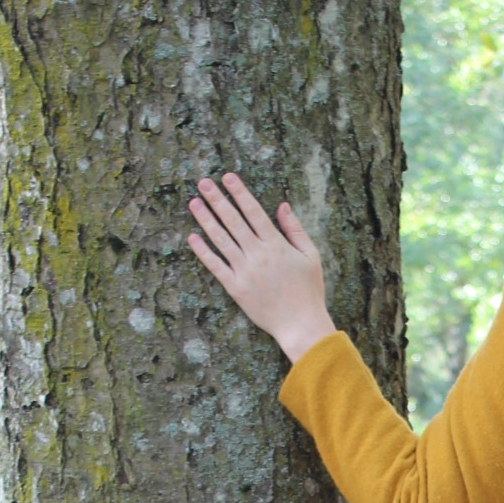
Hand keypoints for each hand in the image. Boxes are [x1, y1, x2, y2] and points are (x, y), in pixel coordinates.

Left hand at [186, 172, 335, 362]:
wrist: (300, 324)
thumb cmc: (309, 291)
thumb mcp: (310, 256)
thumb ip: (295, 229)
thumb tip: (282, 205)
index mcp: (276, 244)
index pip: (253, 211)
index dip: (239, 192)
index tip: (227, 177)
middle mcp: (258, 254)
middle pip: (233, 220)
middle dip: (217, 199)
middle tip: (203, 183)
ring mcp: (244, 271)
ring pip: (221, 239)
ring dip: (206, 219)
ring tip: (194, 202)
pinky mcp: (236, 288)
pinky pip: (216, 266)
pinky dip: (203, 252)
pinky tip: (193, 237)